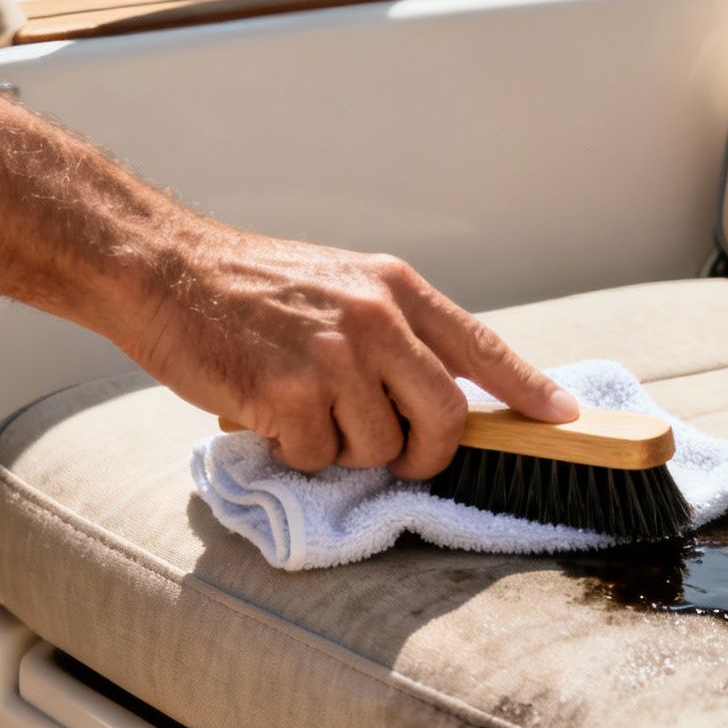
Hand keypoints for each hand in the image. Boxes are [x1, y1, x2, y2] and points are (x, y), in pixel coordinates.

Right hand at [120, 225, 579, 478]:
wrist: (161, 269)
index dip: (529, 391)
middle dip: (428, 454)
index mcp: (396, 290)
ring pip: (381, 448)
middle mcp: (377, 319)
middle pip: (447, 418)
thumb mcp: (343, 287)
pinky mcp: (288, 393)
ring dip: (346, 451)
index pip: (483, 348)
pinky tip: (270, 415)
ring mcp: (333, 356)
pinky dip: (297, 454)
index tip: (565, 419)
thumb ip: (396, 333)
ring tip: (306, 411)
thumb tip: (448, 395)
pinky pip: (321, 459)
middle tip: (397, 456)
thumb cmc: (251, 287)